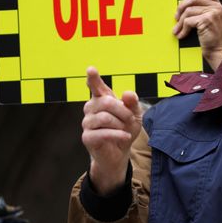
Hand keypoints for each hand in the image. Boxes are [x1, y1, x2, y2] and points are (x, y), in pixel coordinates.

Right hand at [81, 67, 142, 194]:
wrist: (120, 153)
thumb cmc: (125, 129)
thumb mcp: (134, 115)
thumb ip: (132, 103)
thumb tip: (127, 94)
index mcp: (101, 99)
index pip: (95, 86)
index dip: (93, 78)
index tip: (91, 69)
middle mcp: (91, 108)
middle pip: (106, 102)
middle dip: (123, 111)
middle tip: (130, 119)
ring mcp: (87, 122)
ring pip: (105, 118)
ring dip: (120, 124)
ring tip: (125, 130)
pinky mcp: (87, 137)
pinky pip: (103, 133)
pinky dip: (118, 134)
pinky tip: (125, 136)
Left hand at [174, 0, 221, 70]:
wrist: (215, 51)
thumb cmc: (208, 37)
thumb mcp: (206, 20)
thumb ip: (199, 10)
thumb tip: (181, 5)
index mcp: (216, 5)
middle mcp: (216, 7)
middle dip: (181, 7)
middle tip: (176, 17)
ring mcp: (213, 13)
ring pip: (188, 10)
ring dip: (180, 22)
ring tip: (177, 29)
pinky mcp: (207, 20)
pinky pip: (188, 20)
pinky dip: (182, 29)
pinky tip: (182, 35)